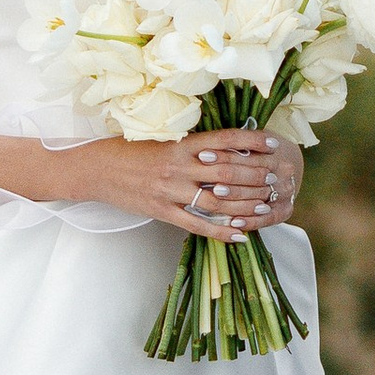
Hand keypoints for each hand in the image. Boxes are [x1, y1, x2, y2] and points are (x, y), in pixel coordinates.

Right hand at [93, 128, 300, 239]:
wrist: (96, 169)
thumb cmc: (130, 150)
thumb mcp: (162, 139)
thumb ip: (191, 143)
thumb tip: (225, 144)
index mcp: (180, 144)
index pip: (223, 140)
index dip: (250, 141)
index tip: (272, 142)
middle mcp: (179, 166)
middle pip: (227, 172)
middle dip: (256, 175)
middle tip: (278, 177)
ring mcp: (171, 191)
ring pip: (217, 200)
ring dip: (246, 204)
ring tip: (268, 206)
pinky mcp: (162, 212)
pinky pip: (197, 224)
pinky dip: (221, 230)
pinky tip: (241, 235)